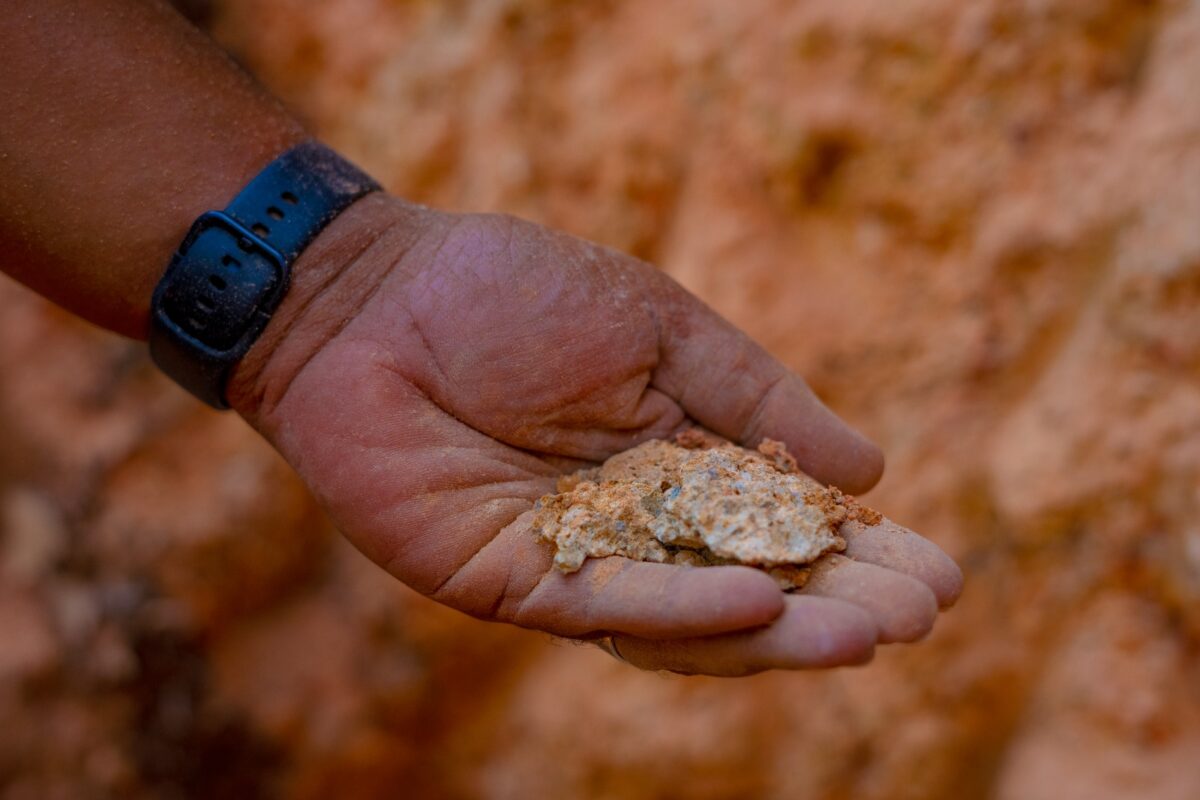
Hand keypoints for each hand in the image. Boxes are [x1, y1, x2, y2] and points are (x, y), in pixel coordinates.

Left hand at [229, 194, 961, 676]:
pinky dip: (684, 612)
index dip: (858, 549)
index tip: (940, 570)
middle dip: (837, 600)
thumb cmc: (511, 293)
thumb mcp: (660, 326)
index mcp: (676, 462)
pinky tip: (759, 603)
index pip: (783, 522)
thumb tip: (871, 467)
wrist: (373, 294)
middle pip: (750, 582)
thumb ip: (755, 393)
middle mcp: (635, 527)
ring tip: (870, 629)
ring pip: (691, 619)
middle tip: (922, 612)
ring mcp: (576, 563)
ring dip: (782, 629)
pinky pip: (609, 607)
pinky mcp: (514, 583)